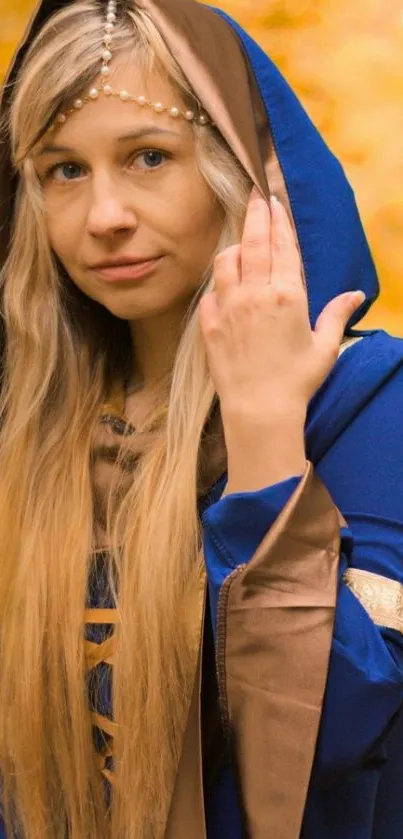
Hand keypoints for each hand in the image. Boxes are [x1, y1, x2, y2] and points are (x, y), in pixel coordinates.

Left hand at [199, 186, 364, 491]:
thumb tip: (355, 295)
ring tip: (240, 241)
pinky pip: (210, 292)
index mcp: (288, 295)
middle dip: (255, 215)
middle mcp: (256, 294)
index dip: (278, 220)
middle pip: (253, 243)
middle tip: (255, 196)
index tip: (274, 200)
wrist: (259, 409)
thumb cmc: (297, 381)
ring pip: (226, 262)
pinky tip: (224, 285)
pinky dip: (218, 284)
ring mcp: (229, 307)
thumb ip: (336, 315)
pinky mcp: (209, 324)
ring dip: (234, 246)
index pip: (282, 246)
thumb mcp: (324, 347)